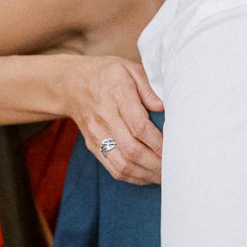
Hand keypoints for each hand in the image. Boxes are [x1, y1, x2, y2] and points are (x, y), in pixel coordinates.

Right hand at [66, 56, 163, 184]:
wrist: (71, 83)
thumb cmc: (108, 74)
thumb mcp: (130, 69)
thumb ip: (149, 88)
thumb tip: (164, 107)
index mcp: (117, 95)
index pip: (139, 126)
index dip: (158, 142)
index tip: (175, 149)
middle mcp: (104, 117)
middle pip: (132, 149)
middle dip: (156, 163)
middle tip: (175, 168)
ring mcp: (96, 134)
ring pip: (122, 163)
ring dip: (146, 174)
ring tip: (164, 177)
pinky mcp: (92, 145)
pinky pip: (112, 167)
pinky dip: (132, 177)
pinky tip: (147, 177)